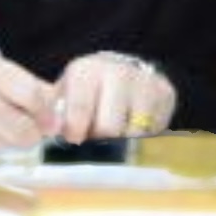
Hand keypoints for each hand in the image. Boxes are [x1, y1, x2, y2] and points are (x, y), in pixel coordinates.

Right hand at [0, 50, 54, 158]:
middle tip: (33, 133)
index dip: (46, 113)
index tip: (51, 122)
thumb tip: (60, 118)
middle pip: (15, 126)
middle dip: (31, 134)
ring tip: (3, 130)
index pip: (28, 94)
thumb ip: (36, 92)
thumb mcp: (6, 74)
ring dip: (9, 143)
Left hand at [49, 50, 175, 141]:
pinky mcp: (166, 92)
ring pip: (134, 132)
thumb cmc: (85, 95)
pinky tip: (133, 131)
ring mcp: (145, 81)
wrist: (120, 74)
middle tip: (96, 143)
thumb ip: (54, 118)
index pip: (80, 108)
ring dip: (123, 143)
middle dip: (100, 143)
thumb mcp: (64, 99)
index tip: (75, 140)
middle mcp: (118, 71)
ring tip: (114, 138)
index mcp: (86, 71)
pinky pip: (154, 130)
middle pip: (109, 127)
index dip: (76, 131)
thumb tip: (49, 138)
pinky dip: (143, 138)